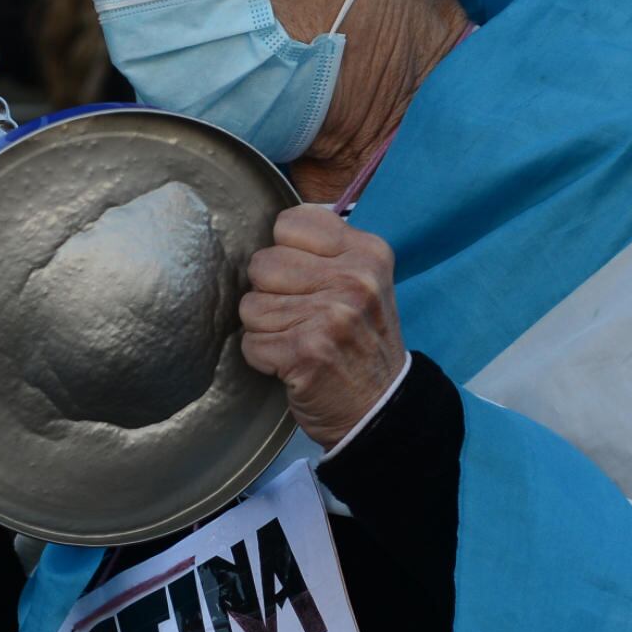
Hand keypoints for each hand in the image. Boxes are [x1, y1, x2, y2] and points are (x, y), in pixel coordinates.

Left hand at [241, 207, 406, 449]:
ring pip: (251, 304)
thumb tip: (267, 235)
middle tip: (301, 317)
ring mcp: (331, 316)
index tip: (305, 279)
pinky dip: (263, 358)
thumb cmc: (361, 342)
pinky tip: (292, 363)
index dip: (285, 253)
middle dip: (270, 293)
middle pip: (263, 263)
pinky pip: (250, 342)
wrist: (381, 408)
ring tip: (298, 340)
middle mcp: (353, 280)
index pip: (289, 222)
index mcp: (368, 253)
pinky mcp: (306, 352)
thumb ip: (324, 252)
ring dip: (266, 328)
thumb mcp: (364, 283)